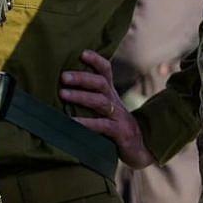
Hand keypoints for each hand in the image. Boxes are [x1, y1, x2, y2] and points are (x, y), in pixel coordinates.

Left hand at [60, 50, 155, 169]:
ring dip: (81, 96)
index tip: (82, 53)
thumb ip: (92, 98)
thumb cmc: (116, 128)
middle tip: (63, 76)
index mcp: (112, 94)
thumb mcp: (107, 110)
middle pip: (101, 83)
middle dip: (82, 78)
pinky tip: (72, 122)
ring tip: (62, 94)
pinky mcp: (120, 133)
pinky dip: (86, 123)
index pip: (106, 71)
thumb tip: (63, 88)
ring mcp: (119, 117)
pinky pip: (102, 125)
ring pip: (101, 102)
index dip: (96, 60)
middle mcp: (116, 102)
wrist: (140, 149)